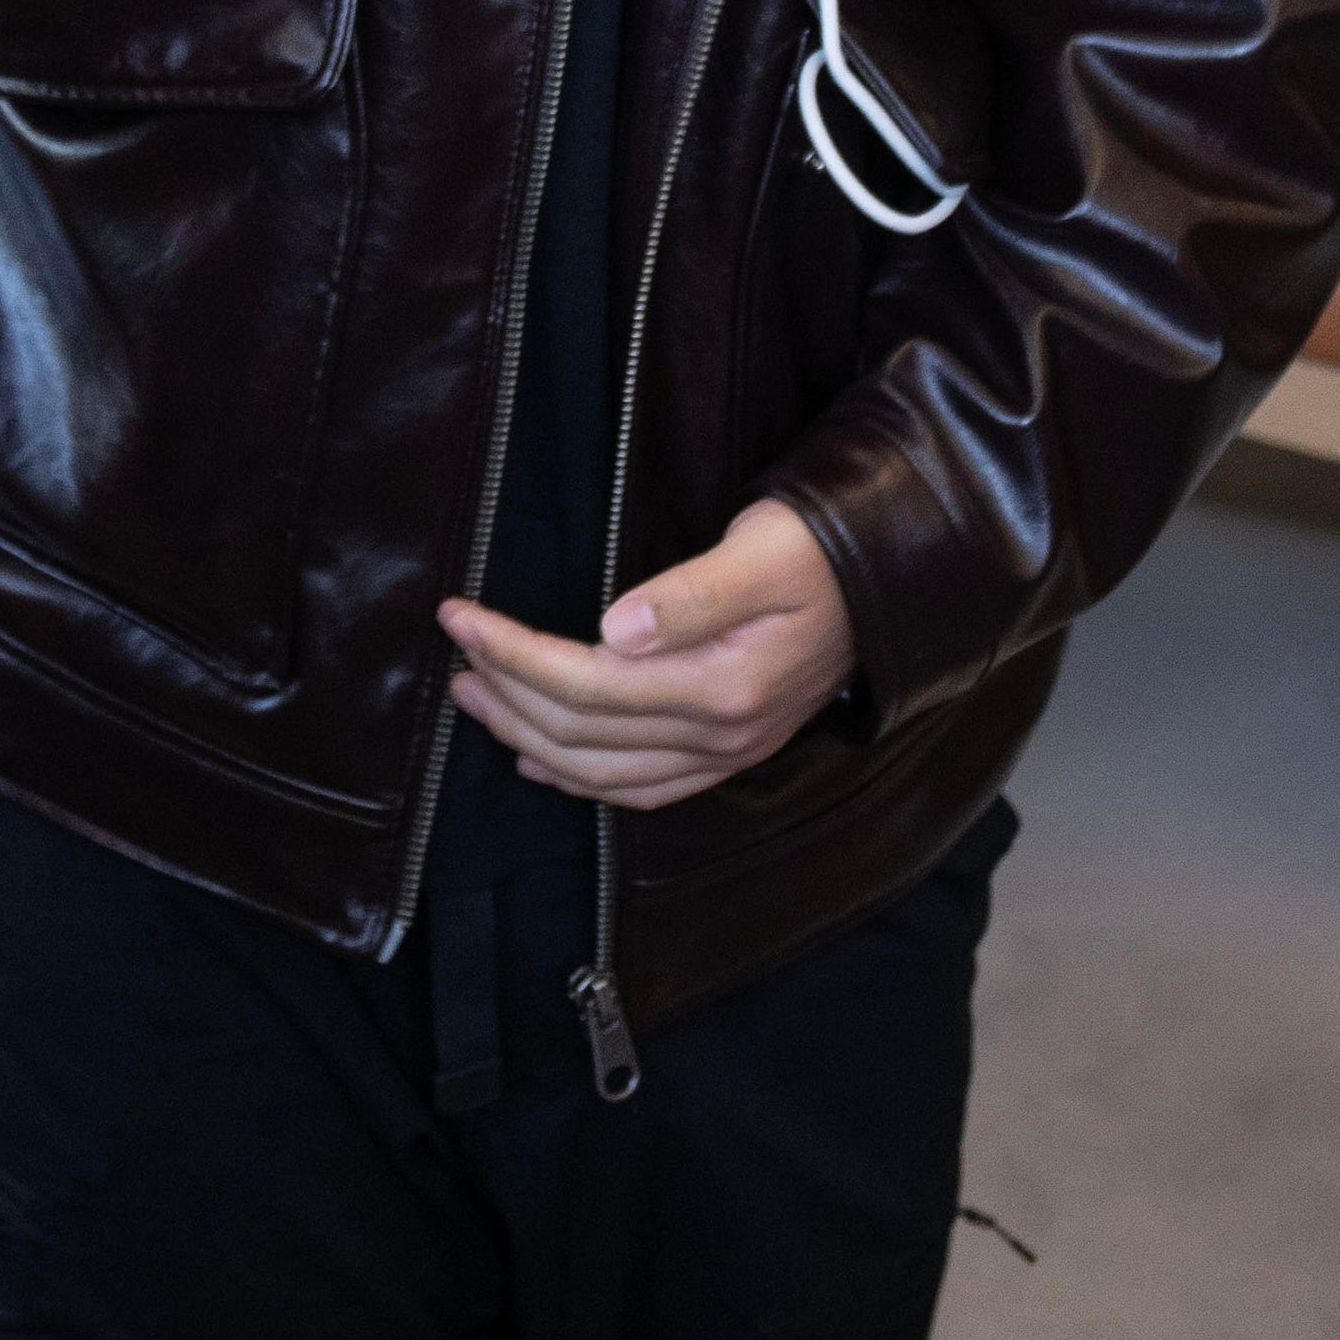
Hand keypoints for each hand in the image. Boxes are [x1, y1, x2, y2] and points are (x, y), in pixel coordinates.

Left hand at [439, 497, 853, 811]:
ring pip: (605, 770)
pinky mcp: (730, 751)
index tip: (458, 615)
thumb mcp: (758, 553)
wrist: (884, 581)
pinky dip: (584, 780)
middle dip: (507, 690)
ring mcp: (728, 752)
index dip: (512, 653)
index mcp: (722, 688)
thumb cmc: (814, 552)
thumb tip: (614, 627)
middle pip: (584, 732)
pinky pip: (644, 787)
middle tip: (455, 647)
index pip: (586, 683)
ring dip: (530, 736)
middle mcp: (722, 735)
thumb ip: (690, 595)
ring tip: (473, 696)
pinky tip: (540, 759)